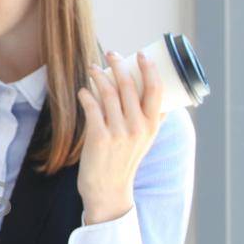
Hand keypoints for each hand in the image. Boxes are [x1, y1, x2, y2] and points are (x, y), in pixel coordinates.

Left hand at [77, 51, 163, 224]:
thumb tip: (159, 94)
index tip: (141, 54)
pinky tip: (83, 90)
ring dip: (99, 76)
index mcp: (152, 125)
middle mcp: (138, 127)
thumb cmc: (125, 161)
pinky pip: (92, 106)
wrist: (109, 190)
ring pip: (108, 93)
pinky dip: (86, 94)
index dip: (149, 68)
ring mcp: (118, 132)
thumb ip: (152, 119)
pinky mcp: (99, 137)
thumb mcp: (146, 141)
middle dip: (119, 64)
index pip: (156, 90)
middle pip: (129, 86)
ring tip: (93, 68)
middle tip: (111, 53)